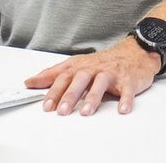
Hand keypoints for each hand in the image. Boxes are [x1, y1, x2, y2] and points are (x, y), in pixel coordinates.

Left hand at [24, 37, 161, 115]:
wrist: (134, 52)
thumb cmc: (103, 62)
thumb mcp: (76, 65)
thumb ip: (53, 74)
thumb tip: (30, 82)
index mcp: (81, 66)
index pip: (64, 77)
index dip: (54, 91)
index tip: (46, 105)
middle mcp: (95, 68)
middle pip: (81, 79)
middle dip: (71, 95)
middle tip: (62, 111)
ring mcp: (112, 73)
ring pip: (101, 83)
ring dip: (93, 97)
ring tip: (86, 111)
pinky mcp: (128, 79)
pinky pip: (127, 89)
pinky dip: (125, 99)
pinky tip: (122, 109)